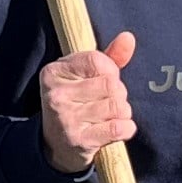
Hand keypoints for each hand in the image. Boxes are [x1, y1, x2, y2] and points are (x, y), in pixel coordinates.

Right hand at [38, 33, 137, 175]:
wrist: (57, 146)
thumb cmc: (76, 103)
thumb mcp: (84, 77)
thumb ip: (108, 57)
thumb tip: (128, 37)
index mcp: (53, 72)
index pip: (97, 60)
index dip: (111, 71)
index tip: (106, 80)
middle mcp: (56, 94)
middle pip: (110, 84)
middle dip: (119, 93)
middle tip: (110, 101)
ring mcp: (66, 118)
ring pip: (117, 106)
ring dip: (123, 111)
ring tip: (112, 115)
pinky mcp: (79, 140)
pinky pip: (119, 128)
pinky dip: (127, 128)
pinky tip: (118, 129)